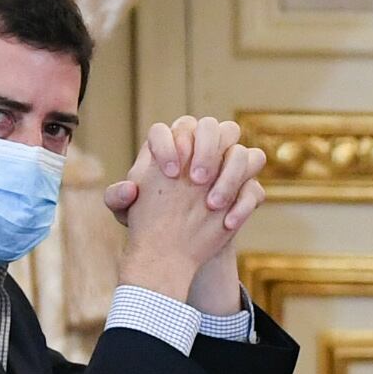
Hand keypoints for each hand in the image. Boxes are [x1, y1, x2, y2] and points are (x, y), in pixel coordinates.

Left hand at [109, 117, 266, 299]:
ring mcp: (228, 168)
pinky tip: (227, 222)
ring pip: (242, 151)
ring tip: (212, 203)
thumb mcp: (127, 213)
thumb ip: (117, 198)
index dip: (170, 145)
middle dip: (207, 149)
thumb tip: (130, 188)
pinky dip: (243, 203)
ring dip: (231, 174)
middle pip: (212, 127)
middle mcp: (201, 149)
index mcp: (170, 145)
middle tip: (197, 179)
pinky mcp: (246, 191)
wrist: (176, 246)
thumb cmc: (149, 220)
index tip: (170, 173)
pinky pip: (255, 188)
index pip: (170, 128)